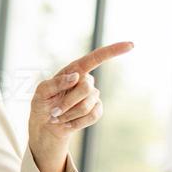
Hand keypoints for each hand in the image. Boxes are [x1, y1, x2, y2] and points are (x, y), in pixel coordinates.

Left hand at [28, 41, 133, 171]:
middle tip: (54, 110)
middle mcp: (86, 81)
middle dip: (67, 102)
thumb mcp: (41, 93)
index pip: (95, 58)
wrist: (46, 127)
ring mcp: (93, 96)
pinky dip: (76, 122)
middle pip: (86, 88)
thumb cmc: (42, 106)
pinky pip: (92, 116)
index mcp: (73, 71)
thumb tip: (76, 76)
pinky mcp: (96, 110)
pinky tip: (68, 122)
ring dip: (69, 114)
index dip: (112, 51)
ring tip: (59, 116)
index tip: (131, 45)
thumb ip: (55, 83)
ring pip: (87, 105)